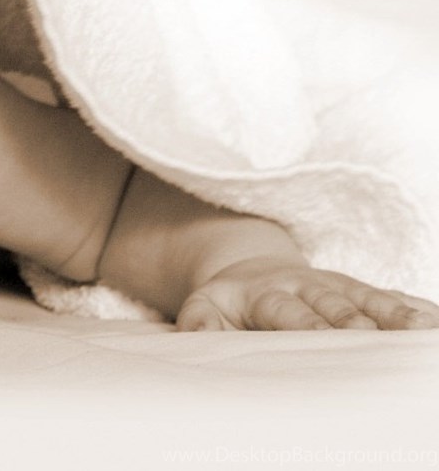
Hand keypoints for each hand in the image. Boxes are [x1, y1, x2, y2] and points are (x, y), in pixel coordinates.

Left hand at [177, 256, 438, 331]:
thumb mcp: (204, 307)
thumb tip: (197, 337)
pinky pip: (393, 299)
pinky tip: (435, 326)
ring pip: (371, 299)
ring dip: (397, 315)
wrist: (251, 271)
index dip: (307, 324)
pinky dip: (416, 310)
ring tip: (424, 331)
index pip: (287, 310)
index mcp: (265, 292)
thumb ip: (199, 323)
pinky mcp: (362, 292)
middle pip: (334, 304)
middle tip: (374, 341)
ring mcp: (338, 287)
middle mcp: (306, 286)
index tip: (324, 338)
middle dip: (355, 322)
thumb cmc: (227, 304)